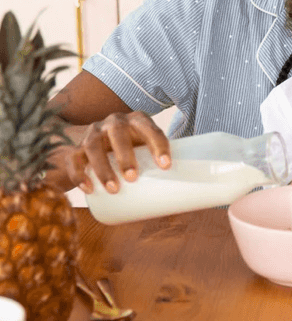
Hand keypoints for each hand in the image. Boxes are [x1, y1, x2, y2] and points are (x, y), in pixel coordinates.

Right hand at [53, 111, 169, 193]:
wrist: (98, 143)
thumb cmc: (135, 149)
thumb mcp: (149, 150)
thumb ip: (164, 167)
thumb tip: (189, 199)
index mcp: (137, 121)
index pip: (149, 128)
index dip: (158, 144)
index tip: (166, 166)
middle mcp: (114, 123)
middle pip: (118, 133)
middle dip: (125, 155)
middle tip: (133, 178)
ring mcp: (93, 134)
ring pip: (92, 146)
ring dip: (103, 167)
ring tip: (114, 189)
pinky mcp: (75, 148)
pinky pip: (73, 158)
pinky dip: (79, 174)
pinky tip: (88, 188)